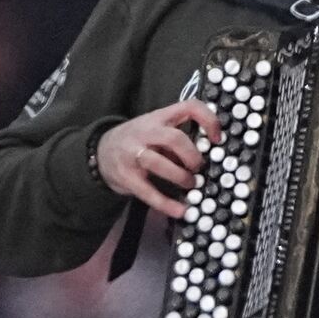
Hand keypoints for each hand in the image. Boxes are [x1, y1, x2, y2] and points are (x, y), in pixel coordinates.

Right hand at [95, 101, 223, 218]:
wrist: (100, 151)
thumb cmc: (140, 140)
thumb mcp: (157, 130)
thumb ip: (179, 137)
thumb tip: (210, 155)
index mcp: (160, 117)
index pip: (189, 106)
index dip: (208, 120)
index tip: (218, 139)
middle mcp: (146, 132)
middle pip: (174, 138)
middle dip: (192, 156)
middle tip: (199, 167)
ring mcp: (133, 153)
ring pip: (159, 163)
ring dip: (180, 177)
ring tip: (190, 185)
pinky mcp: (126, 176)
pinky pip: (147, 191)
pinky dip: (166, 203)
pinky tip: (181, 211)